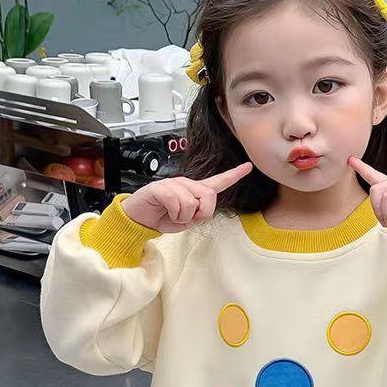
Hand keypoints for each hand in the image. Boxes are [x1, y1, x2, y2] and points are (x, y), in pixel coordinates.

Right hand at [121, 162, 252, 232]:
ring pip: (191, 203)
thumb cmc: (161, 217)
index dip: (233, 175)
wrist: (139, 218)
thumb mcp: (185, 221)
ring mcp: (173, 184)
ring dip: (182, 217)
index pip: (217, 182)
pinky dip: (173, 214)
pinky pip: (176, 203)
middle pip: (208, 195)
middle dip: (202, 213)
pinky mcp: (160, 188)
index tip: (248, 166)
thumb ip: (198, 214)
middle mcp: (186, 183)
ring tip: (172, 215)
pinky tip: (166, 212)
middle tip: (187, 218)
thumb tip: (201, 209)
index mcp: (194, 190)